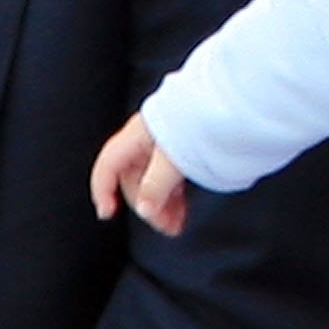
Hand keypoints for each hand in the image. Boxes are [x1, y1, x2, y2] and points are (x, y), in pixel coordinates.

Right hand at [87, 111, 189, 233]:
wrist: (226, 103)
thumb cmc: (200, 120)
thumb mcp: (174, 158)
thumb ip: (156, 186)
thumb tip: (145, 210)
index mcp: (135, 136)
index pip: (108, 166)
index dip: (102, 190)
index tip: (108, 213)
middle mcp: (144, 138)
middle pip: (133, 178)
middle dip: (146, 205)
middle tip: (166, 226)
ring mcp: (161, 143)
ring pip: (151, 179)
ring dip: (161, 204)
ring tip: (176, 224)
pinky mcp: (179, 147)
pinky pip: (167, 176)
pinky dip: (172, 194)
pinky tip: (181, 207)